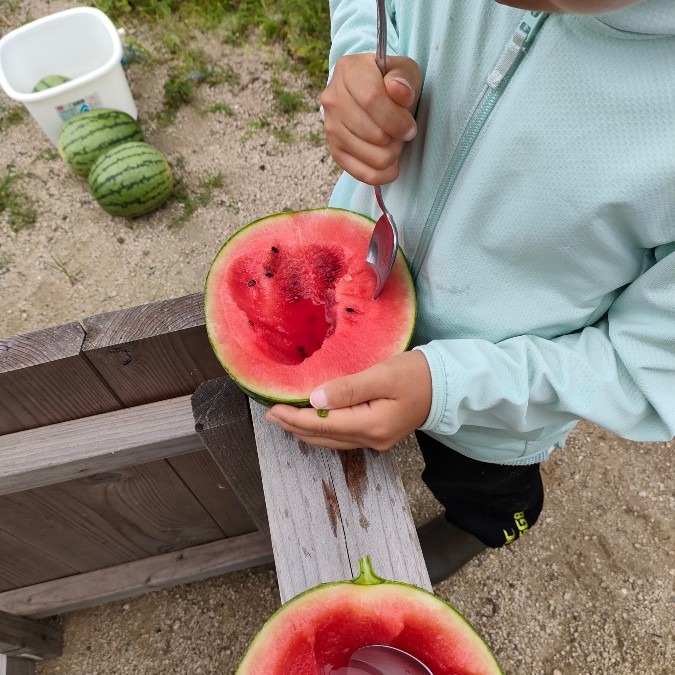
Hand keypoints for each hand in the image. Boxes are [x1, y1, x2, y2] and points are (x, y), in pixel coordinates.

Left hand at [266, 350, 431, 450]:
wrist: (447, 384)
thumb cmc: (416, 374)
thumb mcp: (382, 375)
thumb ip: (348, 389)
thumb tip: (315, 402)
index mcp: (372, 425)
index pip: (323, 425)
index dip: (295, 418)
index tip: (273, 409)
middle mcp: (372, 440)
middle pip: (324, 438)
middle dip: (295, 427)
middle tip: (270, 415)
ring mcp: (376, 441)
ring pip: (332, 441)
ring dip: (306, 431)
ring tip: (284, 420)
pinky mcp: (378, 435)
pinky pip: (342, 437)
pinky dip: (323, 431)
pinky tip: (313, 423)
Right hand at [320, 53, 422, 184]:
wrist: (369, 92)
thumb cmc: (389, 81)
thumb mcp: (403, 69)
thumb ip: (403, 77)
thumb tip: (399, 91)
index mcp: (348, 71)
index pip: (371, 99)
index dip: (396, 118)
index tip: (410, 127)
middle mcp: (332, 98)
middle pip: (372, 131)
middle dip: (396, 138)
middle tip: (403, 133)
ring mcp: (330, 127)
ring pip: (369, 155)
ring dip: (390, 154)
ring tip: (394, 142)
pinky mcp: (334, 150)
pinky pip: (360, 173)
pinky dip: (381, 174)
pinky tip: (391, 167)